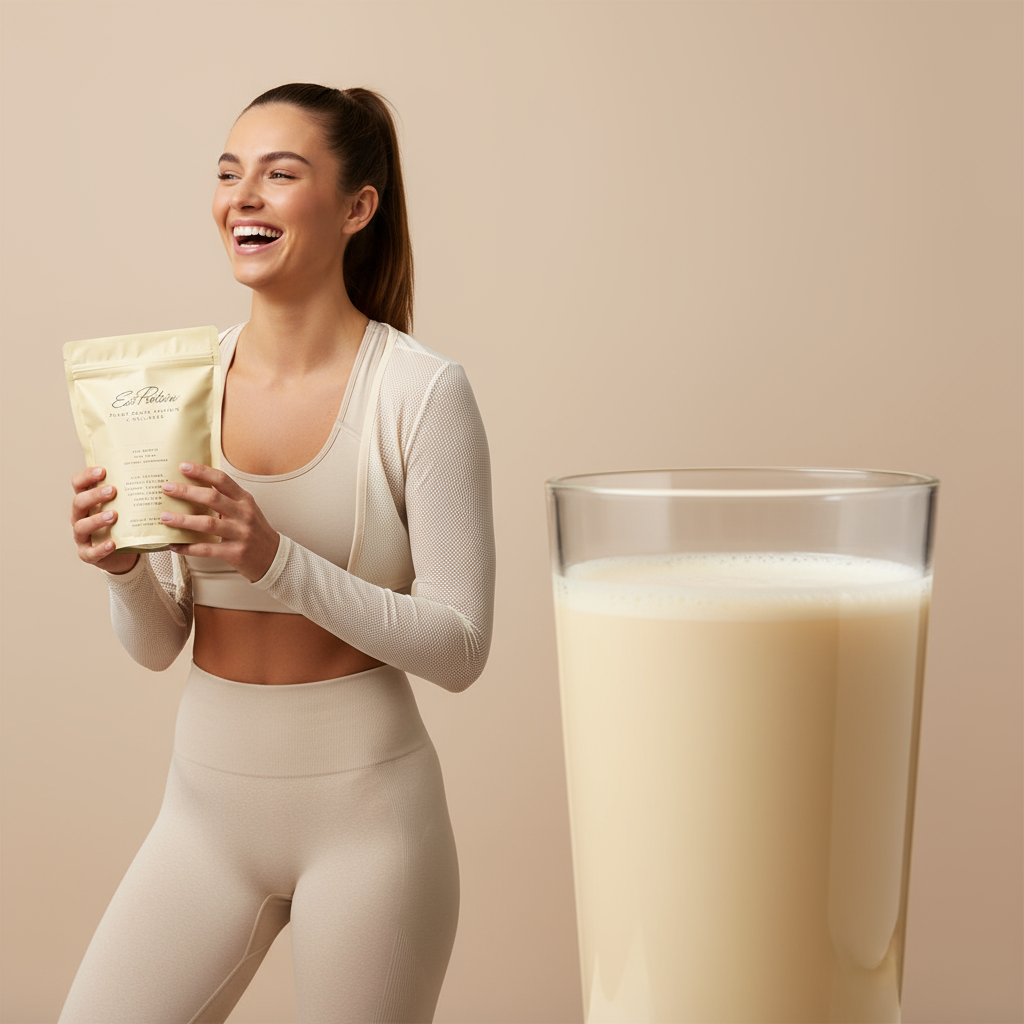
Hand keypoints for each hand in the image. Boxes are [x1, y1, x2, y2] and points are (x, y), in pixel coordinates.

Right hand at [70, 467, 138, 573]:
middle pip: (78, 502)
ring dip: (97, 519)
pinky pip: (91, 552)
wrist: (122, 553)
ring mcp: (81, 536)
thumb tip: (156, 472)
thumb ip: (130, 493)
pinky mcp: (87, 554)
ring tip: (114, 515)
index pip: (78, 484)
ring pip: (81, 526)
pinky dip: (101, 548)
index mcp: (87, 501)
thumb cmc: (123, 524)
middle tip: (113, 491)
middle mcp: (80, 517)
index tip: (103, 470)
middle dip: (94, 495)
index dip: (86, 476)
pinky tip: (113, 543)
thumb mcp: (124, 507)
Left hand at [163, 462, 279, 582]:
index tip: (183, 466)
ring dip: (183, 519)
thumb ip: (226, 499)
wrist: (273, 557)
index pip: (223, 480)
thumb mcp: (246, 510)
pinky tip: (174, 545)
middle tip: (167, 488)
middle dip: (187, 492)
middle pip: (212, 498)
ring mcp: (240, 534)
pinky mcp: (235, 552)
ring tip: (165, 517)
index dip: (202, 472)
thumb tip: (194, 489)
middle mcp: (244, 514)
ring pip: (207, 523)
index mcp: (245, 500)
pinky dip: (188, 547)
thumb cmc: (254, 531)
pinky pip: (207, 549)